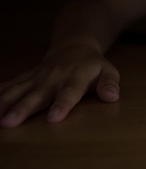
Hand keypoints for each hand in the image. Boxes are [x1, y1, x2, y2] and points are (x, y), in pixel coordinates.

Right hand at [0, 41, 119, 127]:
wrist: (74, 45)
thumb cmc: (93, 65)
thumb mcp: (108, 71)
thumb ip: (110, 84)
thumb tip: (112, 96)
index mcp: (76, 76)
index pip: (69, 93)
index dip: (62, 105)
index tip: (53, 119)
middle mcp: (54, 77)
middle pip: (38, 95)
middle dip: (23, 109)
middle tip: (10, 123)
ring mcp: (37, 77)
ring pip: (18, 90)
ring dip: (4, 103)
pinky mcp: (26, 77)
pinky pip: (9, 85)